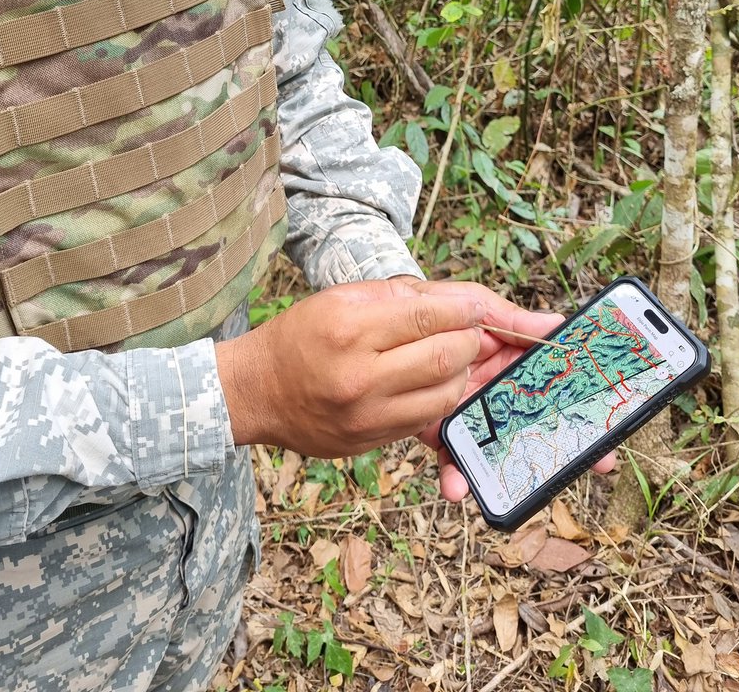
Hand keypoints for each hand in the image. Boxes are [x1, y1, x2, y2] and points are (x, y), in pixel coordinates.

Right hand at [216, 277, 483, 456]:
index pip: (428, 316)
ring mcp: (367, 415)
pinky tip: (434, 382)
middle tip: (469, 331)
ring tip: (452, 355)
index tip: (480, 307)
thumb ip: (398, 296)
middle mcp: (360, 375)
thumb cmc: (299, 336)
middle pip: (446, 357)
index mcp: (350, 329)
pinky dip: (441, 398)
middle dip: (469, 341)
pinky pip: (426, 420)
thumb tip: (454, 300)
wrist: (257, 391)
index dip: (465, 310)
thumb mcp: (340, 298)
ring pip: (445, 394)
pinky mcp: (371, 442)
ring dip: (461, 372)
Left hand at [414, 281, 616, 501]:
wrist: (370, 327)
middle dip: (567, 440)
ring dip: (517, 468)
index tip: (610, 415)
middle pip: (536, 416)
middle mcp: (491, 386)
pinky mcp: (434, 428)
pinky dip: (456, 473)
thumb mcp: (468, 303)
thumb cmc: (425, 308)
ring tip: (533, 485)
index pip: (551, 374)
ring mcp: (465, 409)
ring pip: (500, 443)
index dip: (581, 393)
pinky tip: (458, 487)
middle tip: (599, 461)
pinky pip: (451, 454)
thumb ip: (506, 316)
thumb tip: (556, 324)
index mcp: (505, 355)